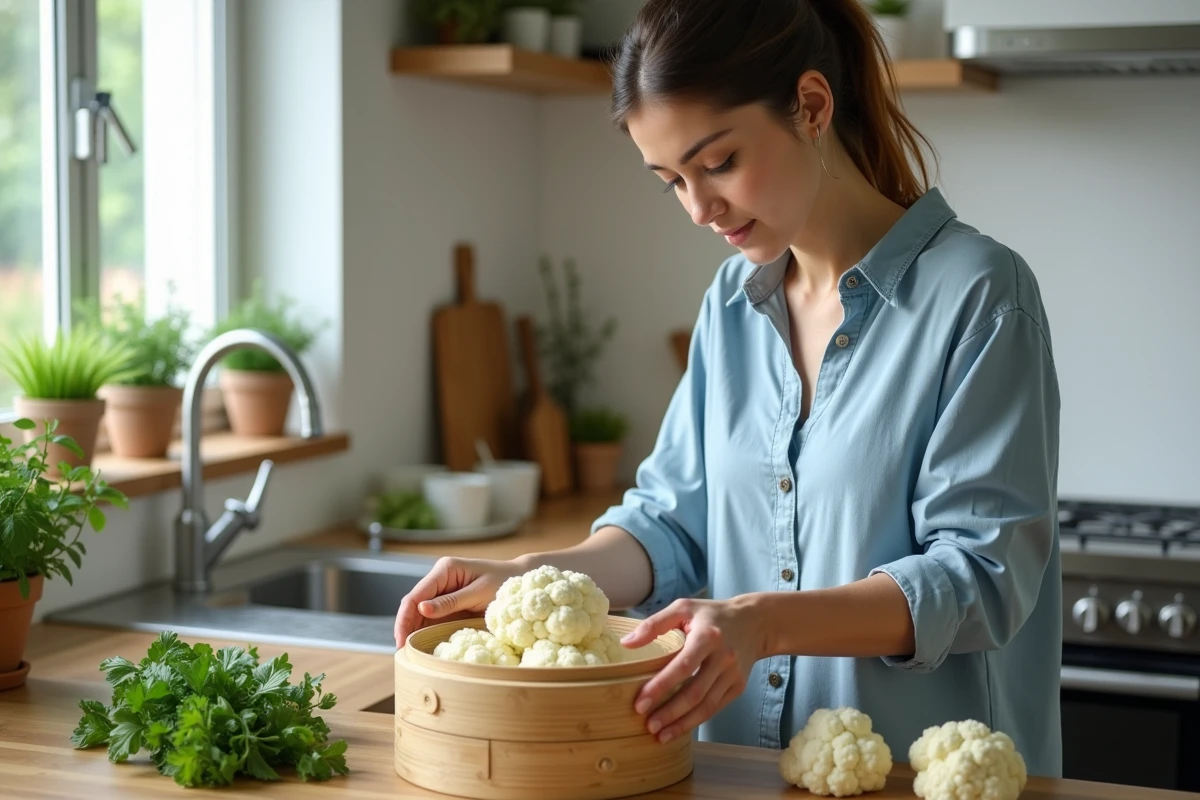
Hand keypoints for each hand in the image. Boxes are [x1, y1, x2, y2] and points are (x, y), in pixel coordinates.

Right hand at [393, 556, 524, 646]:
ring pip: (420, 613)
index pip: (416, 595)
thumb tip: (422, 609)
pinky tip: (420, 645)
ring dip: (413, 630)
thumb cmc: (504, 583)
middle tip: (402, 651)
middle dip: (405, 626)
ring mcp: (444, 591)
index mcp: (445, 569)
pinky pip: (432, 618)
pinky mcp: (450, 603)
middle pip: (414, 604)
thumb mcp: (478, 593)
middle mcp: (440, 578)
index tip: (401, 639)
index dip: (405, 618)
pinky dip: (425, 631)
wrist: (520, 581)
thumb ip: (451, 602)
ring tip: (407, 653)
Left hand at [620, 596, 763, 743]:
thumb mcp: (683, 608)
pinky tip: (680, 727)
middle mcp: (723, 657)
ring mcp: (733, 674)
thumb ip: (654, 624)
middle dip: (670, 712)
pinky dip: (697, 720)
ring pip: (707, 706)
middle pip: (695, 692)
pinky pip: (716, 708)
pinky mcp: (738, 686)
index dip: (661, 687)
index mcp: (707, 636)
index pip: (682, 667)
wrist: (755, 622)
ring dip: (683, 723)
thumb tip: (626, 643)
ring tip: (661, 735)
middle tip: (648, 725)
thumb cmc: (711, 614)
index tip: (640, 703)